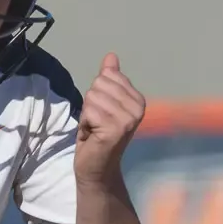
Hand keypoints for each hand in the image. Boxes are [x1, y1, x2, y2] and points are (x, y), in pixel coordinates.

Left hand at [75, 53, 145, 183]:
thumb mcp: (103, 102)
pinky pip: (89, 112)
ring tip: (94, 130)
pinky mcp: (115, 129)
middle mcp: (137, 108)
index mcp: (138, 99)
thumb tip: (111, 56)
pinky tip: (92, 136)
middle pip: (98, 85)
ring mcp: (127, 119)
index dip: (97, 94)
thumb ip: (109, 79)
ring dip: (87, 115)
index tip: (102, 113)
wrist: (97, 167)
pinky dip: (85, 124)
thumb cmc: (98, 134)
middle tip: (97, 123)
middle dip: (90, 104)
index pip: (107, 76)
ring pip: (92, 97)